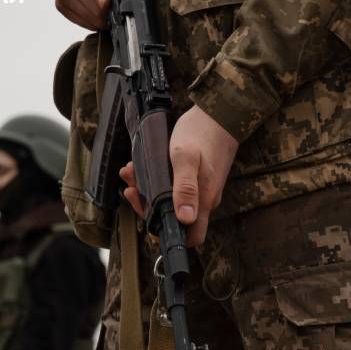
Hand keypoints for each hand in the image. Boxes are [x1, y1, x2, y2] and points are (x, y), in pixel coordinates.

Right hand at [56, 0, 110, 29]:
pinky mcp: (60, 1)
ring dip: (100, 19)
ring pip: (84, 13)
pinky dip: (90, 22)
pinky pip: (76, 19)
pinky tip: (99, 17)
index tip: (106, 2)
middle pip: (89, 0)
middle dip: (107, 11)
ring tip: (111, 14)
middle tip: (121, 12)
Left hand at [119, 106, 238, 247]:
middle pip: (176, 219)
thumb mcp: (185, 158)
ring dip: (149, 192)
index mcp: (203, 201)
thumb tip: (185, 219)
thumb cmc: (200, 134)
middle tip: (132, 187)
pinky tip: (143, 167)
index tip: (147, 213)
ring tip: (132, 173)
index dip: (168, 233)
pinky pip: (175, 189)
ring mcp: (202, 190)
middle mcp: (204, 200)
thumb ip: (185, 188)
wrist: (218, 114)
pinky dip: (157, 181)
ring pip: (172, 202)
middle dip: (149, 206)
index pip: (191, 236)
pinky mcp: (197, 179)